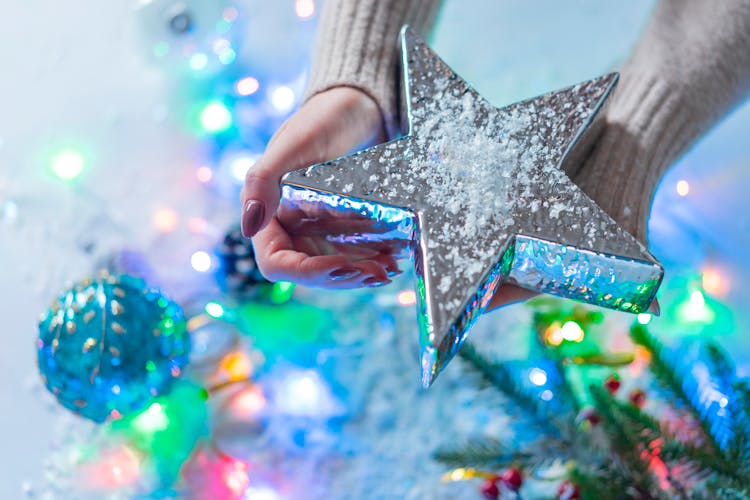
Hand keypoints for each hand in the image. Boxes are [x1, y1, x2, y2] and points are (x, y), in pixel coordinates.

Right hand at [241, 86, 538, 304]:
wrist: (358, 105)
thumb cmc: (323, 118)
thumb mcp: (294, 145)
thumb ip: (263, 181)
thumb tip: (247, 226)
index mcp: (268, 213)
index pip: (276, 263)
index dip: (306, 272)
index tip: (339, 265)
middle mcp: (290, 227)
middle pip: (311, 272)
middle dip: (343, 277)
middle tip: (377, 272)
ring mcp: (318, 229)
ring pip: (336, 268)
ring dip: (361, 275)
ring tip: (390, 269)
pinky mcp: (343, 225)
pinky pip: (354, 253)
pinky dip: (373, 259)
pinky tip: (394, 258)